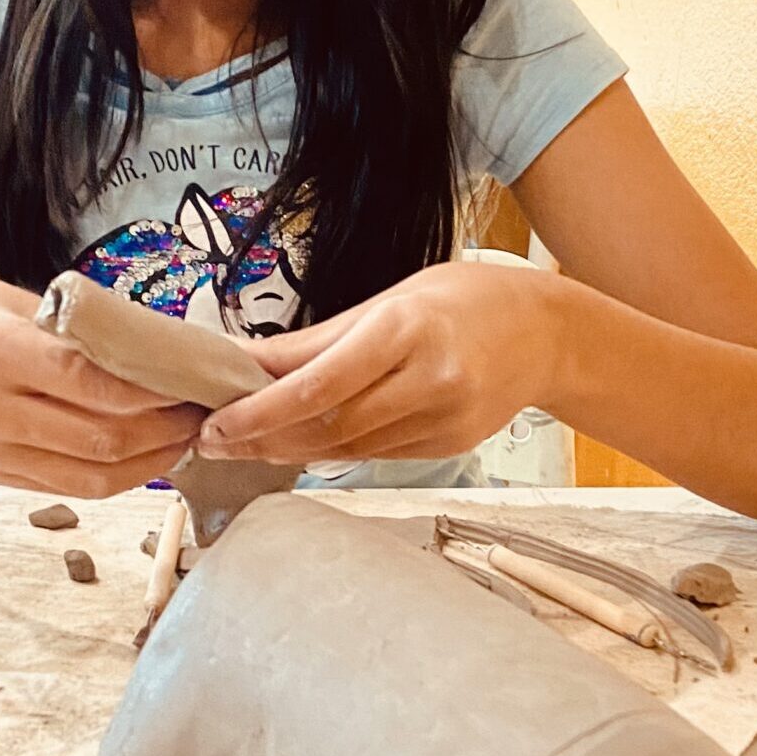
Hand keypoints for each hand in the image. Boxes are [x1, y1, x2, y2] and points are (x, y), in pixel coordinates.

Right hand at [0, 276, 204, 497]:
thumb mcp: (16, 301)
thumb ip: (82, 329)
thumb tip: (165, 346)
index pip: (92, 380)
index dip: (153, 388)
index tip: (194, 378)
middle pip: (101, 435)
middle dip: (166, 427)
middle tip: (205, 408)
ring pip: (93, 473)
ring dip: (153, 459)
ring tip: (188, 435)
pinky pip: (72, 486)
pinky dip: (121, 475)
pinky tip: (150, 454)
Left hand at [198, 263, 559, 462]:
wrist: (545, 334)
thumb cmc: (462, 302)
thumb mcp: (387, 301)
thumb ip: (315, 340)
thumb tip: (243, 361)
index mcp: (404, 329)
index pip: (317, 385)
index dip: (259, 412)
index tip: (215, 423)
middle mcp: (428, 378)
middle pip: (326, 426)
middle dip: (261, 438)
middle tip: (211, 441)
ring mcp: (443, 419)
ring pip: (346, 449)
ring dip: (287, 449)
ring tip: (242, 444)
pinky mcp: (449, 447)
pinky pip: (374, 454)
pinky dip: (330, 451)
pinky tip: (298, 444)